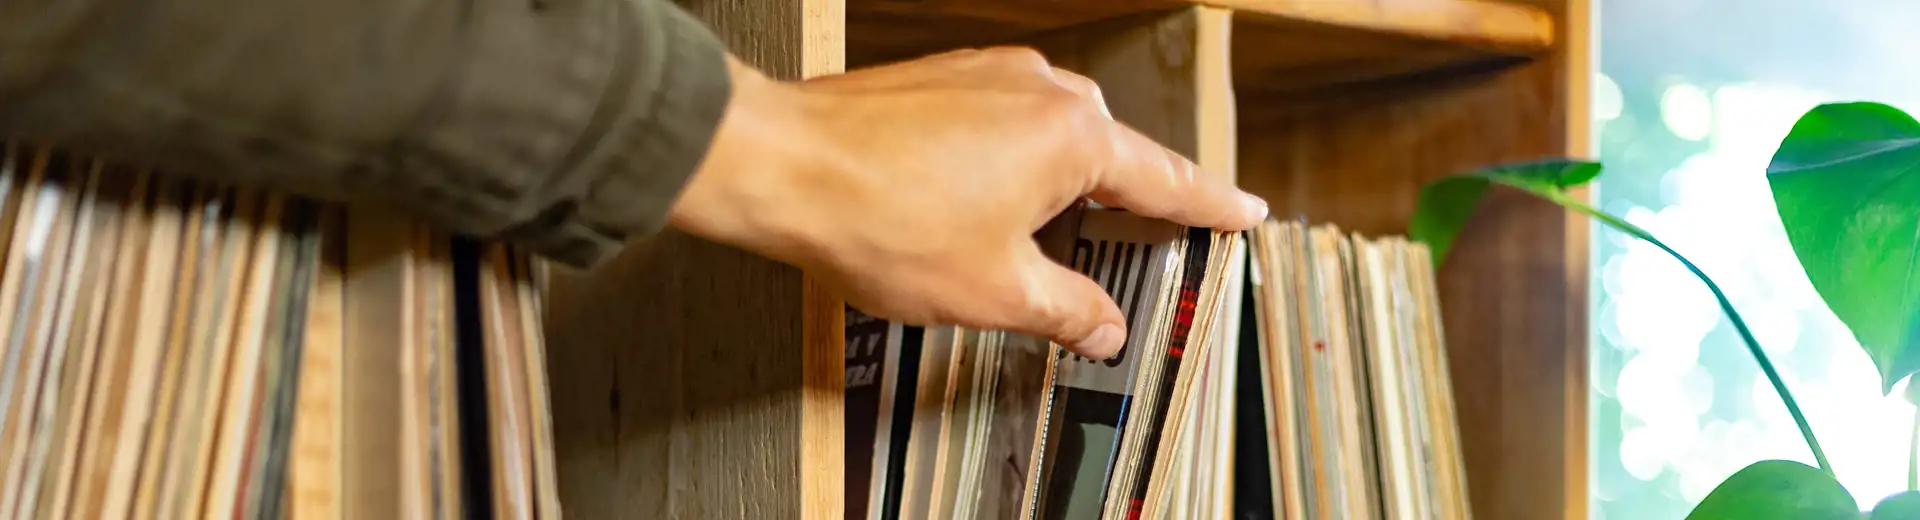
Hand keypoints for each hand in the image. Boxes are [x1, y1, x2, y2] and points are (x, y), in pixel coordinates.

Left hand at [668, 48, 1265, 359]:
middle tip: (1139, 254)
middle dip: (1123, 208)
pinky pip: (1003, 125)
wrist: (776, 164)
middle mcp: (1041, 89)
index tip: (1245, 213)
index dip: (1210, 208)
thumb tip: (1105, 328)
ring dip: (1055, 191)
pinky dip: (1009, 168)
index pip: (1167, 181)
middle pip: (1110, 158)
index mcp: (1073, 136)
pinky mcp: (944, 78)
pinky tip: (978, 207)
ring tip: (1033, 246)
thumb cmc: (877, 216)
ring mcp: (989, 74)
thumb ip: (1067, 309)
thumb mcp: (993, 291)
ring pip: (1051, 140)